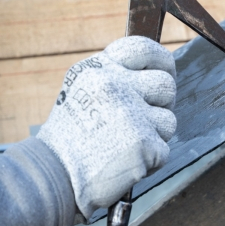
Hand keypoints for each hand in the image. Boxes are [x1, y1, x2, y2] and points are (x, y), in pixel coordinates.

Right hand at [37, 37, 175, 218]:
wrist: (53, 176)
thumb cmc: (70, 138)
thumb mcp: (81, 90)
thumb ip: (115, 77)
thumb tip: (158, 70)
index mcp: (99, 69)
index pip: (143, 50)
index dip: (160, 61)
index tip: (165, 71)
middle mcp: (115, 85)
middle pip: (166, 85)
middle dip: (162, 104)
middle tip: (142, 120)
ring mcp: (130, 114)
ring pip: (168, 120)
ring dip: (154, 136)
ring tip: (125, 146)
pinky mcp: (143, 143)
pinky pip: (163, 150)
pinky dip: (149, 162)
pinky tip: (125, 163)